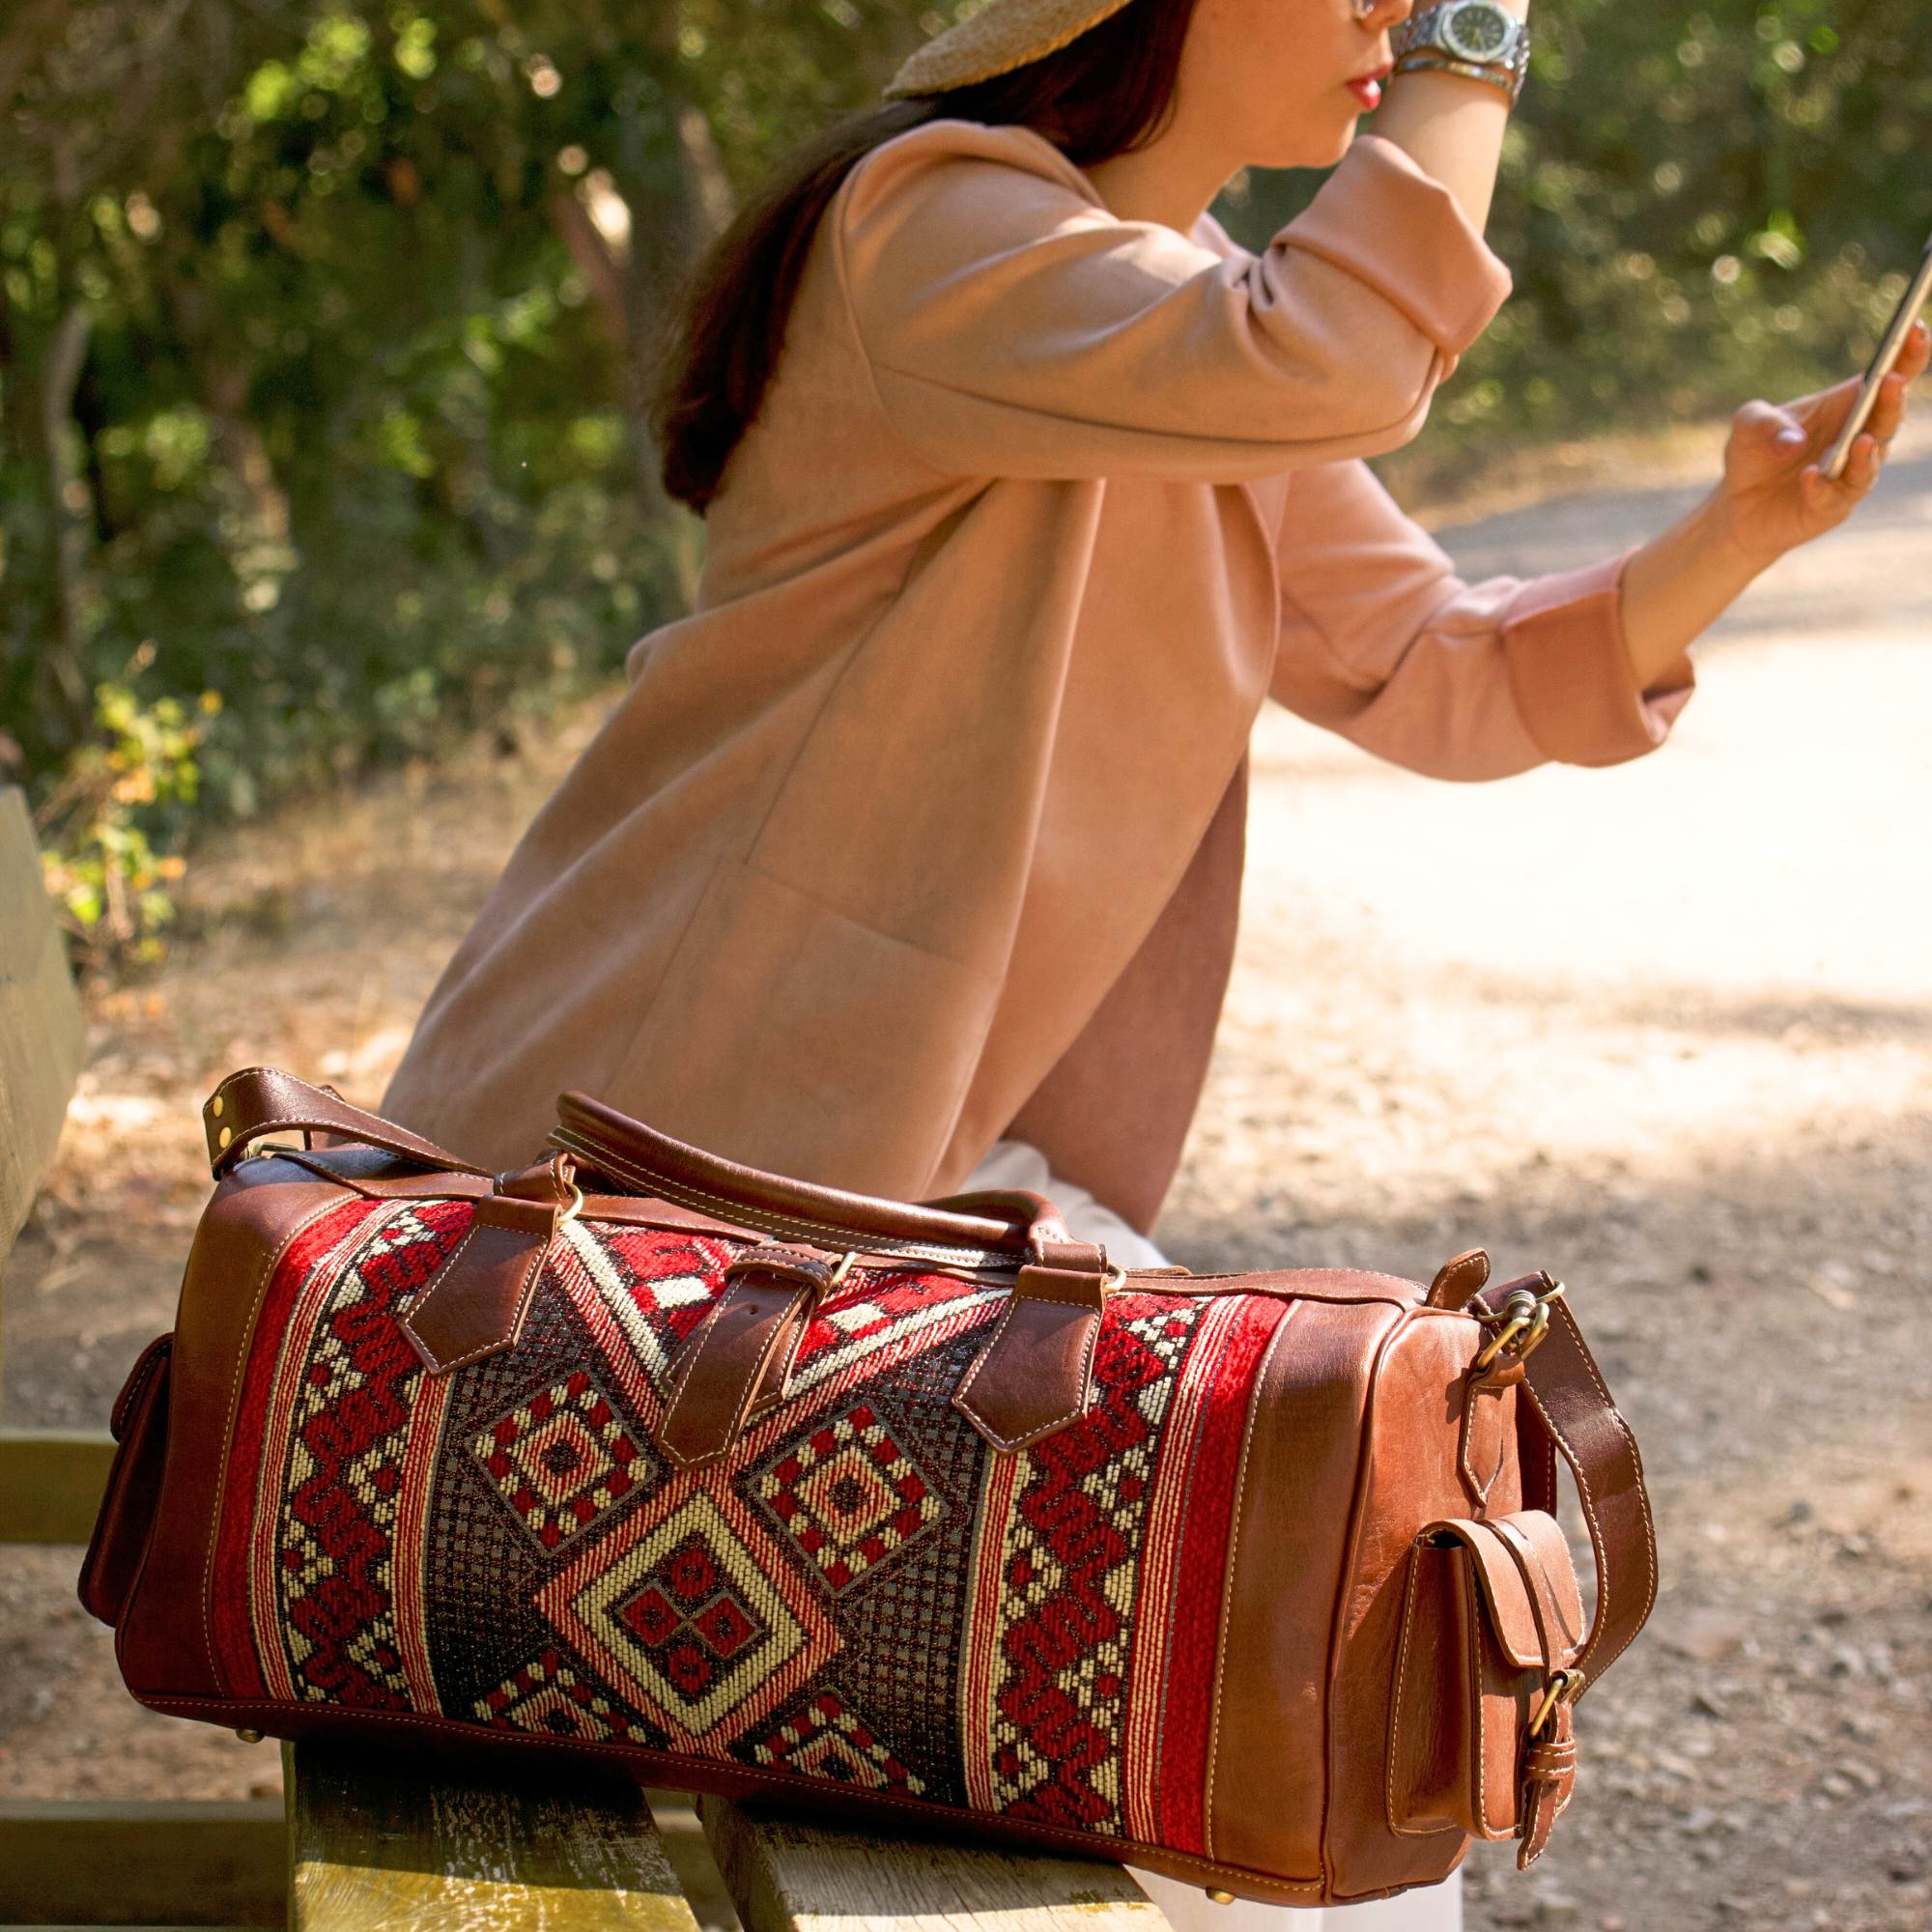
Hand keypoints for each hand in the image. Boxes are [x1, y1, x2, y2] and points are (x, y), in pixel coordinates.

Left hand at [1713, 318, 1928, 572]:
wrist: (1737, 507)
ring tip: (1863, 439)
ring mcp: (1850, 474)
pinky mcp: (1832, 506)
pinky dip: (1822, 485)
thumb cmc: (1754, 454)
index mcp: (1847, 405)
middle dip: (1894, 399)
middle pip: (1888, 417)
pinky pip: (1834, 496)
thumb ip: (1762, 421)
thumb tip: (1791, 442)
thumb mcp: (1747, 425)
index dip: (1907, 353)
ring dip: (1868, 450)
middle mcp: (1859, 437)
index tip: (1916, 327)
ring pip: (1871, 461)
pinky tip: (1809, 476)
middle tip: (1894, 380)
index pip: (1887, 375)